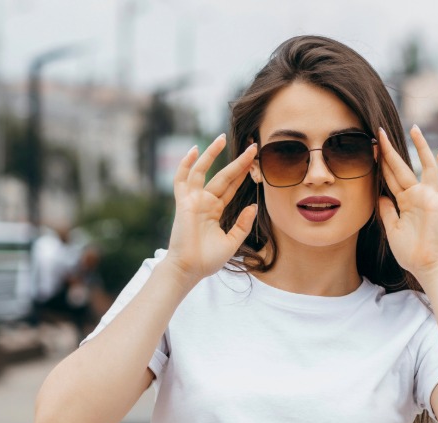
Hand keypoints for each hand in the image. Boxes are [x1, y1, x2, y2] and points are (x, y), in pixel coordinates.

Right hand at [164, 133, 258, 283]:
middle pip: (223, 176)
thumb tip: (254, 207)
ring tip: (222, 137)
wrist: (189, 270)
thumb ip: (242, 224)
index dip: (242, 173)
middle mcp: (204, 202)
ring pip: (202, 171)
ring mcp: (193, 201)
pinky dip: (185, 164)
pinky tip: (194, 150)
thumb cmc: (207, 260)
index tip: (255, 159)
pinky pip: (182, 179)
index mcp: (215, 210)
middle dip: (237, 162)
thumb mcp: (232, 242)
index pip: (231, 187)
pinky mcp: (183, 203)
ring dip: (212, 154)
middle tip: (252, 147)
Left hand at [376, 124, 437, 276]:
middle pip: (403, 167)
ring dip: (421, 147)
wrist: (425, 266)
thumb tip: (379, 195)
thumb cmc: (410, 252)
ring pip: (426, 167)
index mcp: (404, 201)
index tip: (372, 147)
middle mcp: (417, 196)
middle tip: (380, 132)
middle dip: (391, 150)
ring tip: (414, 128)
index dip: (381, 163)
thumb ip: (386, 211)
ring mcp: (430, 198)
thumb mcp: (391, 229)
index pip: (391, 177)